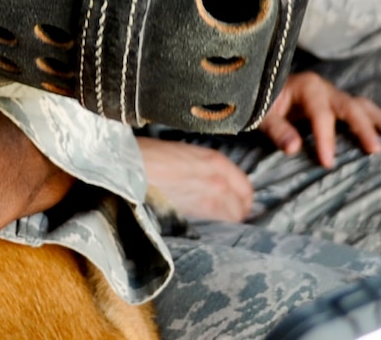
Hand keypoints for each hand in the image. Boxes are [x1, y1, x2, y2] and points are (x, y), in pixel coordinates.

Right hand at [137, 137, 253, 222]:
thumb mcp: (188, 154)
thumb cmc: (154, 156)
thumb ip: (207, 168)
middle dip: (238, 211)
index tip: (236, 202)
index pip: (246, 189)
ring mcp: (210, 198)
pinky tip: (205, 222)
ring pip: (233, 218)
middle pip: (243, 206)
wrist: (134, 167)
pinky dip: (216, 225)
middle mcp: (220, 180)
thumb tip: (216, 183)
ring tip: (217, 219)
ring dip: (228, 219)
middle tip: (228, 214)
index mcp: (217, 162)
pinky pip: (217, 223)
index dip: (242, 198)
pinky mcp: (196, 213)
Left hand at [259, 71, 380, 168]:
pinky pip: (360, 110)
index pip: (321, 115)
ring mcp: (333, 95)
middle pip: (350, 106)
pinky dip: (377, 121)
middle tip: (376, 150)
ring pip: (362, 105)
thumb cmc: (261, 102)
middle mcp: (324, 88)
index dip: (326, 139)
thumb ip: (277, 129)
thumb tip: (294, 148)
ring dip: (380, 121)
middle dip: (363, 128)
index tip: (328, 163)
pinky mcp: (337, 104)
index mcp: (307, 87)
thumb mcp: (262, 114)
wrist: (260, 87)